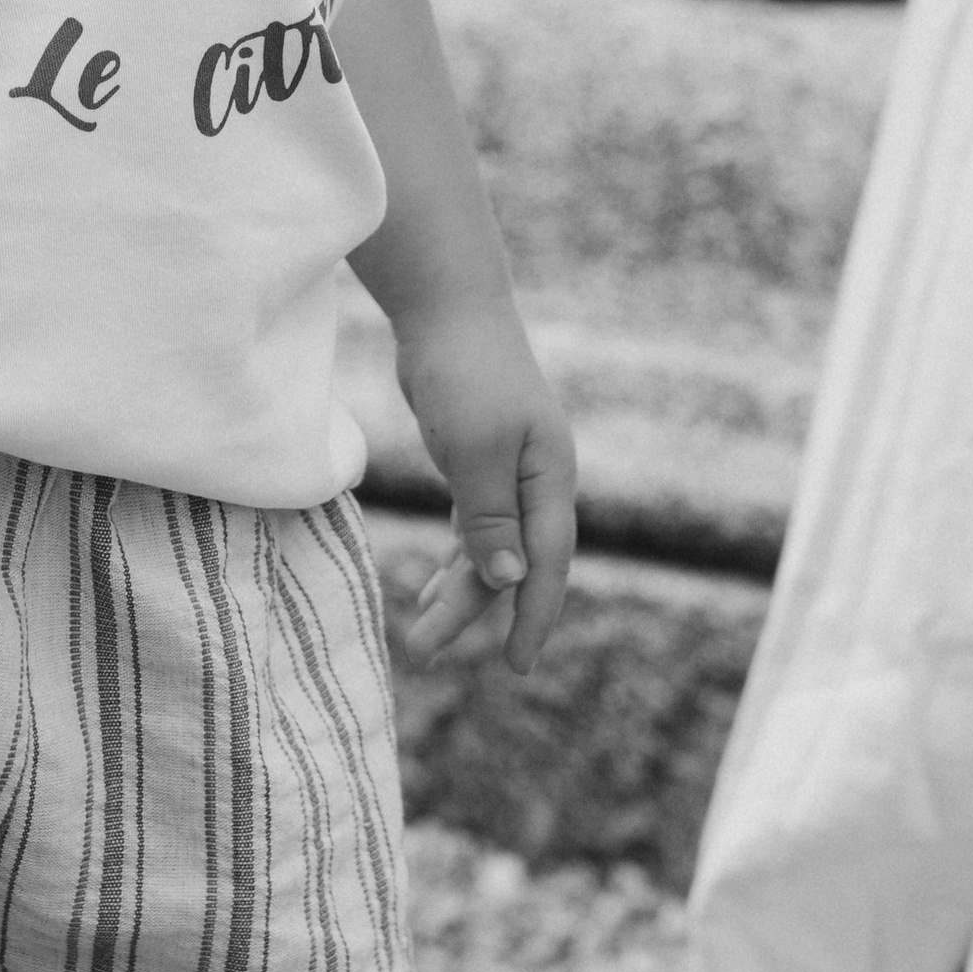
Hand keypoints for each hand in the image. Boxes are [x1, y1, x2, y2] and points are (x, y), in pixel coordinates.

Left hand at [392, 305, 576, 676]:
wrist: (447, 304)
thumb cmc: (466, 372)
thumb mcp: (476, 449)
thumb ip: (491, 517)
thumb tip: (508, 581)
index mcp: (550, 478)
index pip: (546, 564)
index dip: (532, 617)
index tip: (516, 666)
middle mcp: (538, 478)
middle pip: (512, 561)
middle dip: (472, 609)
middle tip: (424, 651)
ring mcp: (509, 467)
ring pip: (490, 545)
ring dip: (459, 587)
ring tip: (422, 630)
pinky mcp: (478, 456)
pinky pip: (473, 522)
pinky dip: (454, 554)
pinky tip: (432, 582)